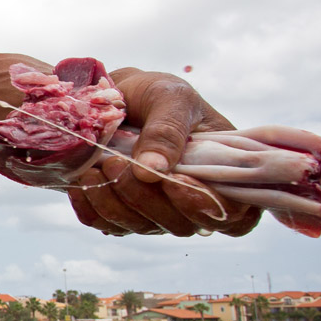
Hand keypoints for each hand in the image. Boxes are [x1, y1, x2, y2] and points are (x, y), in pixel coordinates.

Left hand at [66, 71, 260, 236]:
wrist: (115, 95)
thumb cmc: (156, 93)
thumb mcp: (170, 97)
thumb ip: (168, 130)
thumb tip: (154, 170)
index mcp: (224, 172)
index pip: (237, 215)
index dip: (206, 207)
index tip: (173, 181)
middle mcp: (194, 199)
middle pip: (182, 225)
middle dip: (147, 198)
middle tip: (118, 162)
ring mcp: (159, 210)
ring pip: (142, 227)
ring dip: (116, 202)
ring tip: (98, 165)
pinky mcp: (123, 212)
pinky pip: (108, 224)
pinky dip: (93, 207)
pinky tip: (84, 180)